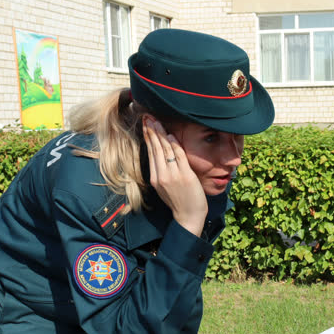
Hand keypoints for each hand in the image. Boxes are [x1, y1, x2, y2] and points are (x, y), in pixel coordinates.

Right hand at [143, 116, 207, 235]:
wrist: (188, 217)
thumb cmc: (179, 202)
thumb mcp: (165, 188)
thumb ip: (163, 172)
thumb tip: (162, 155)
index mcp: (155, 178)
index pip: (150, 154)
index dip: (148, 138)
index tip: (145, 125)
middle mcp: (162, 176)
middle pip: (155, 149)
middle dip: (151, 131)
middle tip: (148, 117)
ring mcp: (173, 175)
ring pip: (165, 150)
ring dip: (161, 134)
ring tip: (156, 121)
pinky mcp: (185, 176)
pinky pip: (179, 156)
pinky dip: (175, 144)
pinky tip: (170, 135)